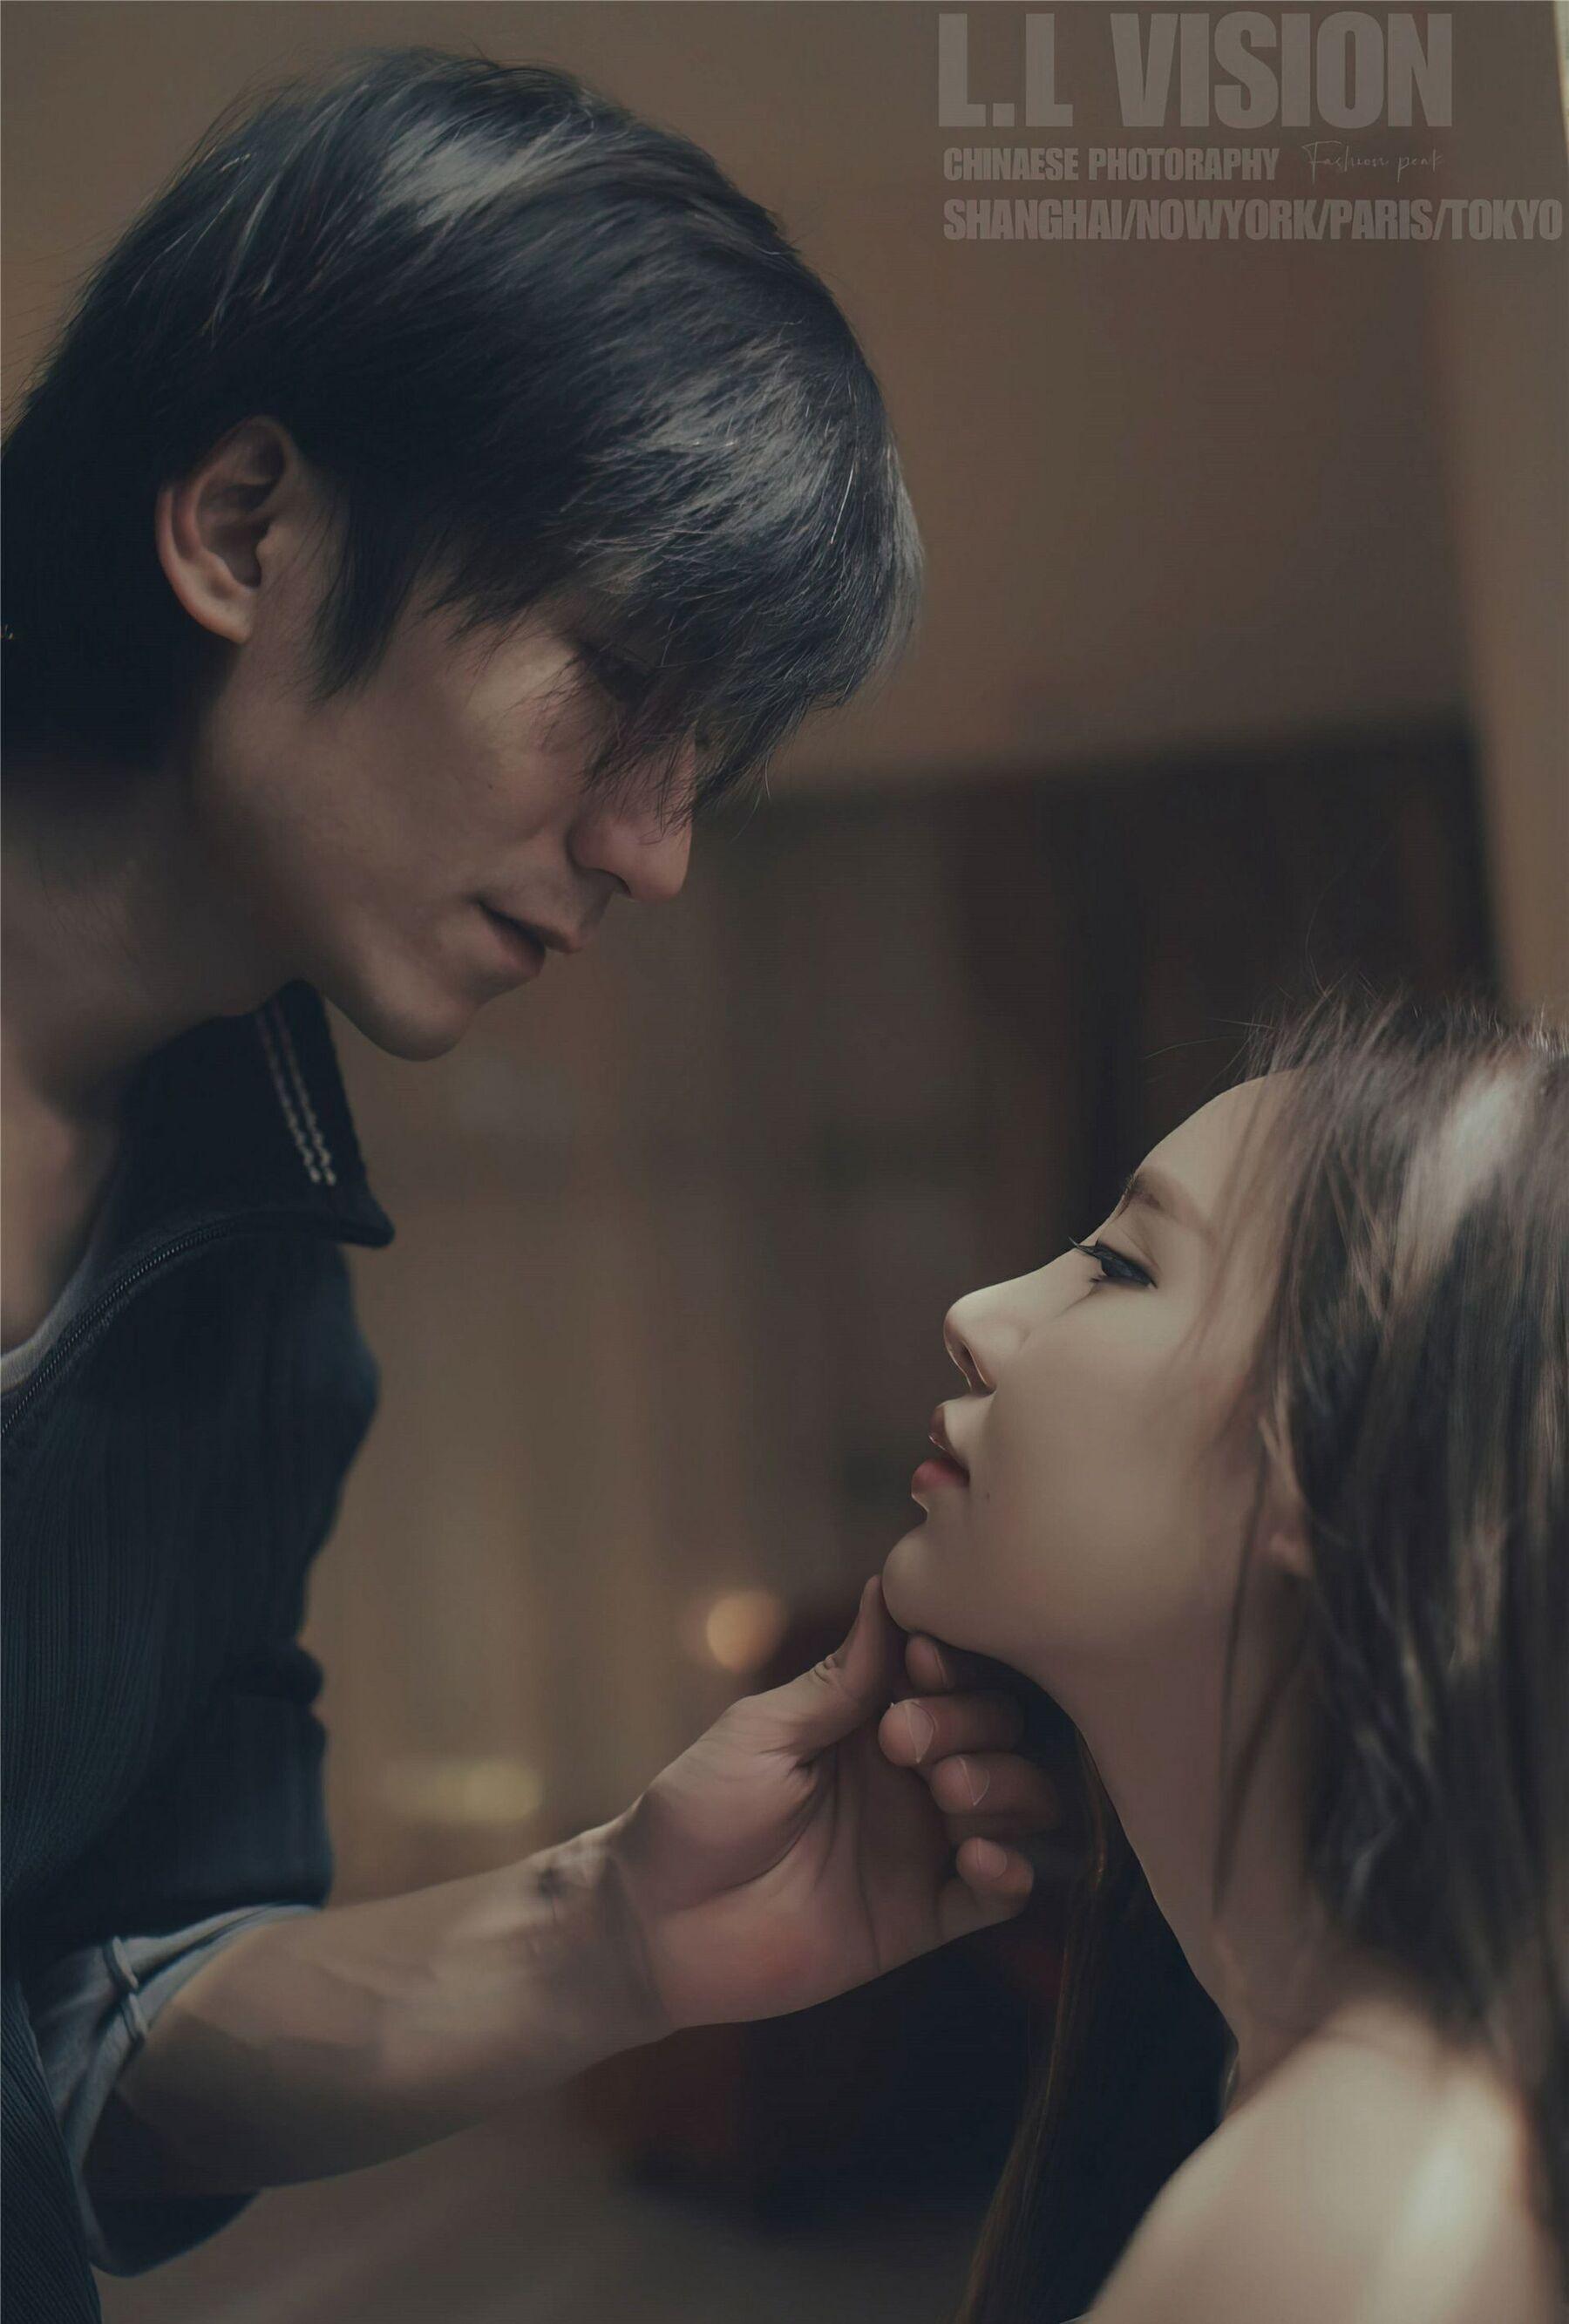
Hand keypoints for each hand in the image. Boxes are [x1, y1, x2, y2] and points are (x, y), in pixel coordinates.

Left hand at [603, 1574, 1062, 2036]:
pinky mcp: (921, 1918)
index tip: (922, 1662)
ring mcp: (921, 1846)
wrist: (654, 1925)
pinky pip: (998, 1897)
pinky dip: (1011, 1873)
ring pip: (1019, 1802)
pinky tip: (980, 1858)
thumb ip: (837, 1680)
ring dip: (1004, 1786)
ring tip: (949, 1793)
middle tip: (905, 1740)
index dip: (954, 1662)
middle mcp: (910, 1775)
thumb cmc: (696, 1810)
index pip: (952, 1672)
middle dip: (972, 1722)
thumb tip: (887, 1587)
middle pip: (999, 1728)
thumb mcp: (761, 1732)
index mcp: (870, 1717)